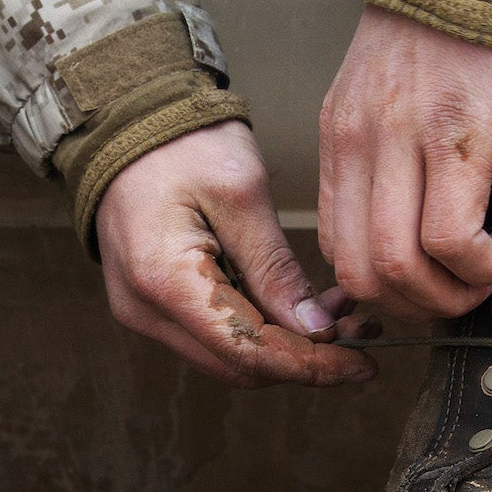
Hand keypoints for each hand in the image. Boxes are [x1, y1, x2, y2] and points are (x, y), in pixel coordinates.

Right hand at [96, 120, 376, 388]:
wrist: (127, 125)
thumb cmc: (184, 145)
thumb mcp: (243, 195)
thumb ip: (277, 269)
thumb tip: (319, 333)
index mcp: (163, 279)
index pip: (247, 350)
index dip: (311, 365)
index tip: (364, 363)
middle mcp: (144, 310)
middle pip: (239, 365)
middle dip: (305, 357)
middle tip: (360, 328)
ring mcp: (144, 313)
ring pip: (228, 358)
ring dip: (286, 345)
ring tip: (335, 310)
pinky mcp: (153, 307)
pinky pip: (213, 337)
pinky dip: (260, 329)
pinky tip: (296, 303)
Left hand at [319, 6, 491, 321]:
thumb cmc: (444, 31)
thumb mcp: (381, 96)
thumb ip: (378, 159)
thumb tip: (400, 230)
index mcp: (338, 141)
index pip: (335, 252)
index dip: (380, 293)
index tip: (425, 287)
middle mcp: (359, 148)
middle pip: (362, 275)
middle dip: (415, 308)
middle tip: (461, 294)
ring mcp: (403, 146)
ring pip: (401, 267)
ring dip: (452, 294)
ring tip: (490, 271)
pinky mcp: (458, 142)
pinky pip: (450, 238)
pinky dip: (480, 264)